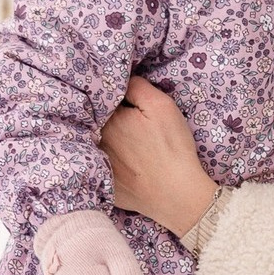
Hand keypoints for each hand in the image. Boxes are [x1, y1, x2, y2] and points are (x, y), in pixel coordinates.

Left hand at [100, 77, 217, 235]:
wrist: (177, 194)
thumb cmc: (172, 147)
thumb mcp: (161, 106)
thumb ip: (137, 87)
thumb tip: (123, 81)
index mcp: (108, 120)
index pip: (105, 101)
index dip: (116, 99)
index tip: (128, 103)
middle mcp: (96, 142)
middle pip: (98, 123)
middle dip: (108, 118)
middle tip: (131, 124)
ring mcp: (98, 166)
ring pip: (98, 144)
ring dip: (106, 139)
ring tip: (128, 143)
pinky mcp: (104, 186)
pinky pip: (101, 168)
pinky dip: (108, 163)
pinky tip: (125, 164)